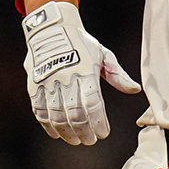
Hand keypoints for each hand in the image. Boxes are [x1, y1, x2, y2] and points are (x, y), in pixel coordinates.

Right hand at [22, 1, 140, 144]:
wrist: (51, 28)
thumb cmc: (81, 43)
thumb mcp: (103, 55)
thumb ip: (118, 75)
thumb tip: (135, 90)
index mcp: (85, 70)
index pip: (93, 103)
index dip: (99, 122)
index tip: (104, 133)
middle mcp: (65, 77)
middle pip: (75, 113)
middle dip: (84, 131)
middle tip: (91, 140)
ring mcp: (48, 82)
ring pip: (56, 116)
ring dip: (67, 132)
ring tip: (76, 140)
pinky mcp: (34, 85)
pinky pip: (39, 110)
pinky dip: (47, 125)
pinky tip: (56, 134)